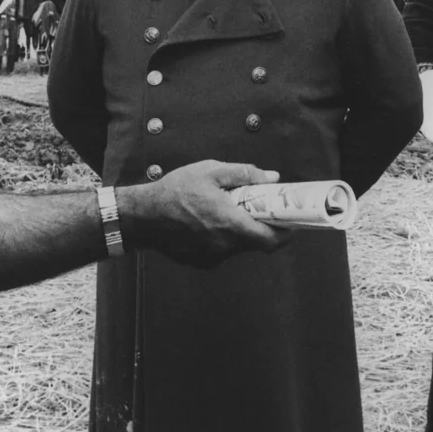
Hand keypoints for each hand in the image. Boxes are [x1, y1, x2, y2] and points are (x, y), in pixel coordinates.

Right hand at [118, 161, 288, 268]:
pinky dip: (222, 238)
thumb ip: (244, 174)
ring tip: (225, 210)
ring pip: (238, 246)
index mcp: (231, 224)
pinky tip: (207, 222)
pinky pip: (221, 250)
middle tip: (257, 208)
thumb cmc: (175, 190)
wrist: (143, 216)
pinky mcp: (201, 262)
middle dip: (261, 226)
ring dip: (239, 231)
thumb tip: (272, 178)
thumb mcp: (210, 171)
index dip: (285, 232)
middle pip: (256, 242)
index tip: (289, 221)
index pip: (272, 240)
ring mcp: (213, 257)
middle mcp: (225, 245)